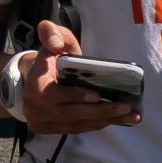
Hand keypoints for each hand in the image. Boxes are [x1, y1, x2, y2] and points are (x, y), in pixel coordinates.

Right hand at [14, 20, 140, 135]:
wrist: (33, 78)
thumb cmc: (50, 57)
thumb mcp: (50, 38)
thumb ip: (51, 33)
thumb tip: (56, 43)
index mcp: (35, 84)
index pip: (52, 95)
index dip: (75, 95)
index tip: (97, 94)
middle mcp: (34, 106)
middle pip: (69, 113)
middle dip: (99, 111)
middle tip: (125, 107)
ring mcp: (41, 120)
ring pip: (75, 124)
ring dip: (103, 120)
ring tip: (129, 114)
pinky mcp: (49, 129)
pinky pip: (75, 129)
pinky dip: (95, 125)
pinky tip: (114, 119)